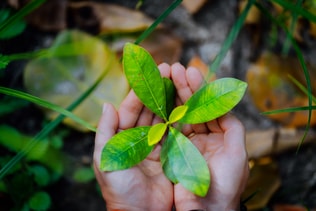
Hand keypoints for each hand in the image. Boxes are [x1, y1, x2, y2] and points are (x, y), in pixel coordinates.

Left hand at [93, 63, 173, 210]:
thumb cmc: (119, 188)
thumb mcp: (105, 160)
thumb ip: (104, 132)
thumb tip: (106, 105)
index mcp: (122, 136)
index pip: (130, 108)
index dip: (140, 91)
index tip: (151, 73)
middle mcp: (139, 137)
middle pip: (149, 108)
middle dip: (158, 90)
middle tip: (169, 70)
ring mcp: (156, 144)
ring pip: (163, 116)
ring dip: (170, 99)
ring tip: (179, 80)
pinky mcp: (170, 152)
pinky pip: (176, 131)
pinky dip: (181, 117)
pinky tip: (187, 103)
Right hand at [169, 63, 248, 210]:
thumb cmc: (224, 186)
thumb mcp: (237, 155)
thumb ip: (234, 127)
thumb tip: (225, 103)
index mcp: (217, 137)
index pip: (207, 107)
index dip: (199, 89)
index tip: (191, 71)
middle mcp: (199, 138)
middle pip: (190, 107)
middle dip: (182, 87)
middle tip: (174, 68)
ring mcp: (183, 143)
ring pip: (176, 115)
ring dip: (170, 96)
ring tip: (164, 75)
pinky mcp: (168, 151)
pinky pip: (164, 129)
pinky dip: (160, 114)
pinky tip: (156, 97)